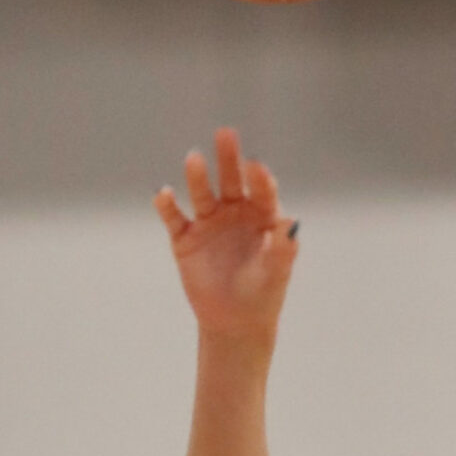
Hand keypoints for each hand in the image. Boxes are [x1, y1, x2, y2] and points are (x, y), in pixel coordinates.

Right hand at [156, 126, 298, 341]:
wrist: (235, 322)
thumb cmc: (263, 294)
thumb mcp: (276, 272)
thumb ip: (283, 247)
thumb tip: (292, 222)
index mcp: (262, 215)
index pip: (262, 190)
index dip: (260, 178)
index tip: (256, 166)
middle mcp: (235, 212)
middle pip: (231, 179)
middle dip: (229, 158)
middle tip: (226, 133)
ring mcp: (209, 222)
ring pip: (202, 193)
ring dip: (198, 176)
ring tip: (194, 158)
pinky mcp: (185, 239)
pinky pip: (174, 218)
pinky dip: (166, 205)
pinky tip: (163, 194)